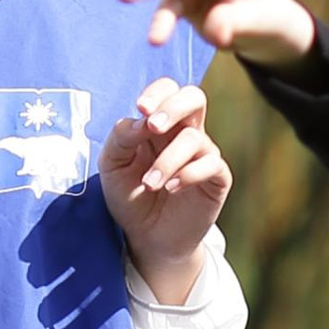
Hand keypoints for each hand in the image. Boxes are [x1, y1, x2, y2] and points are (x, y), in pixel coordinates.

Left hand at [101, 78, 230, 301]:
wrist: (147, 238)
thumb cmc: (130, 197)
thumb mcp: (112, 166)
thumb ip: (121, 137)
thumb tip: (141, 120)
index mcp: (160, 124)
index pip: (168, 90)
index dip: (158, 93)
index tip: (141, 109)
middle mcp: (185, 133)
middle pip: (194, 97)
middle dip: (173, 107)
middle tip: (153, 127)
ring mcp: (203, 155)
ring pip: (194, 138)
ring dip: (167, 160)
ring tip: (149, 184)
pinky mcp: (217, 179)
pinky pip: (211, 164)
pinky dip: (188, 174)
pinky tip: (171, 189)